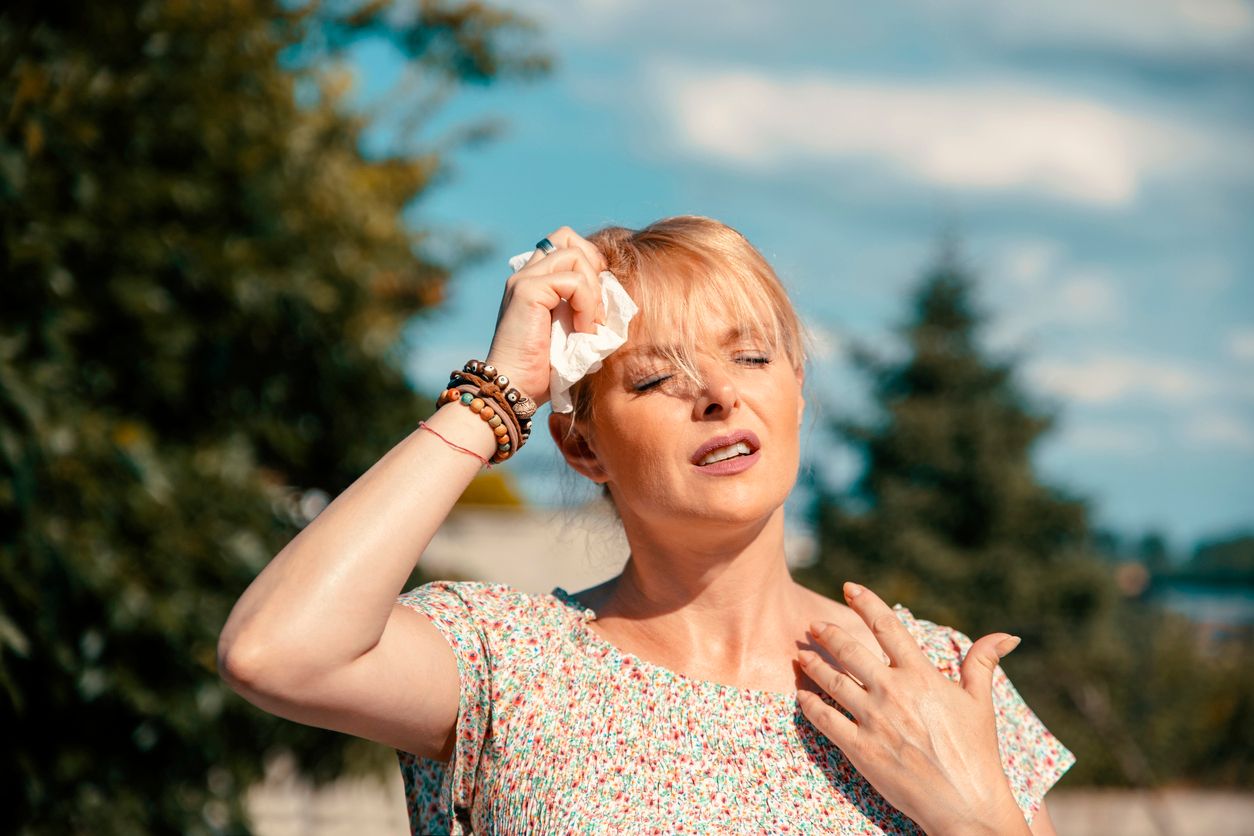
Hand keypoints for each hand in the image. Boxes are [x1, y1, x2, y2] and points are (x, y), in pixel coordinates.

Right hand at [484, 226, 606, 405]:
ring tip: (590, 323)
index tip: (597, 302)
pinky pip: (573, 280)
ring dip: (592, 289)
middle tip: (596, 304)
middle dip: (593, 265)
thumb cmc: (543, 370)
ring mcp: (524, 280)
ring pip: (574, 254)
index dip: (590, 265)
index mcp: (533, 281)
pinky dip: (586, 304)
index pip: (565, 245)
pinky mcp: (527, 291)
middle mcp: (525, 274)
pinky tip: (582, 330)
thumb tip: (615, 297)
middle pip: (566, 236)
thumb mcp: (571, 331)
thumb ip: (583, 308)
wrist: (515, 388)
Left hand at [797, 582, 1029, 835]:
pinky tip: (802, 697)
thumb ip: (983, 663)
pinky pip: (825, 720)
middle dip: (827, 635)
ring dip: (813, 666)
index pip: (888, 628)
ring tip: (800, 655)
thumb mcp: (981, 703)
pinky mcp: (860, 748)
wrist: (967, 805)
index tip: (849, 587)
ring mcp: (874, 720)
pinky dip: (810, 705)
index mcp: (921, 676)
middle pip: (850, 651)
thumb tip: (1006, 635)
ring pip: (832, 682)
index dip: (866, 603)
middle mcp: (893, 692)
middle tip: (813, 626)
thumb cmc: (977, 753)